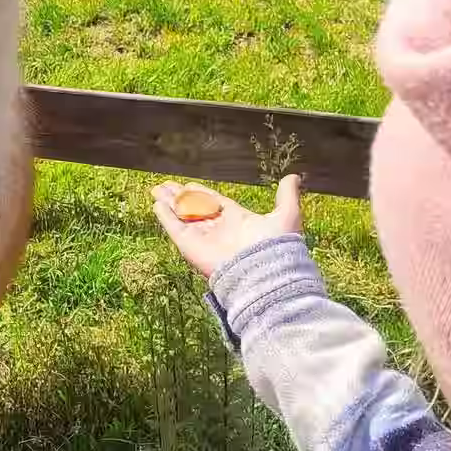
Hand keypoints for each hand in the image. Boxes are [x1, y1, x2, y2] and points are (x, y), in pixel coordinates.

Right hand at [152, 175, 303, 279]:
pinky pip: (176, 230)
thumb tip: (294, 176)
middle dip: (180, 197)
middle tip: (165, 185)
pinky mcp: (191, 247)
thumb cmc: (276, 246)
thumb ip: (286, 195)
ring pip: (182, 216)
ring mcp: (204, 238)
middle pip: (194, 208)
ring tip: (156, 190)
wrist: (263, 274)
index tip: (189, 185)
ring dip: (169, 203)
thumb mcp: (286, 214)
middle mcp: (219, 229)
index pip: (214, 203)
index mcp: (237, 220)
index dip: (201, 194)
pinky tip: (157, 205)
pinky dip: (166, 218)